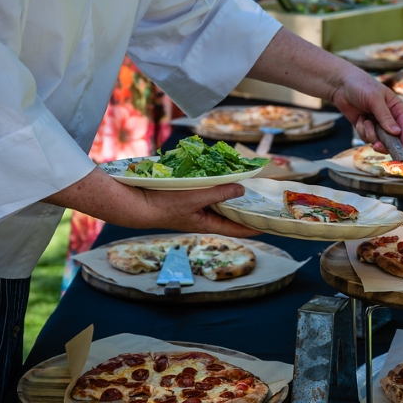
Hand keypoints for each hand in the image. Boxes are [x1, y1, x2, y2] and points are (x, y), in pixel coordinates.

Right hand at [44, 171, 259, 237]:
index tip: (270, 224)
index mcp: (206, 223)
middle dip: (244, 206)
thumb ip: (220, 192)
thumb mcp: (196, 197)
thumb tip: (242, 189)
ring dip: (229, 192)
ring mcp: (191, 208)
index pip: (237, 228)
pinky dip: (213, 184)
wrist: (132, 204)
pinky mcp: (182, 197)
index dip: (254, 226)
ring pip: (217, 200)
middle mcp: (201, 217)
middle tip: (261, 197)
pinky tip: (217, 174)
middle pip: (229, 213)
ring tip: (245, 182)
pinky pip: (204, 191)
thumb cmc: (163, 205)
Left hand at [328, 64, 402, 152]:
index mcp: (397, 109)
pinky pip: (367, 138)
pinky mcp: (366, 128)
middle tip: (377, 146)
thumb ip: (385, 116)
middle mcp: (389, 118)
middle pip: (393, 139)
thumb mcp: (375, 99)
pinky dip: (362, 131)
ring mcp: (377, 124)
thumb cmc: (361, 86)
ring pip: (379, 140)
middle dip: (384, 143)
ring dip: (370, 134)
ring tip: (364, 121)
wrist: (341, 85)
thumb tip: (396, 132)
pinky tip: (360, 119)